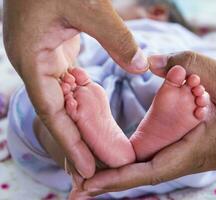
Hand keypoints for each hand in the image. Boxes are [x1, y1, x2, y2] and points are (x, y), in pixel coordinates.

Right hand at [3, 0, 147, 177]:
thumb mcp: (87, 5)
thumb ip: (115, 36)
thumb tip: (140, 65)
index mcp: (34, 60)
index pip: (54, 113)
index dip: (70, 143)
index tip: (89, 168)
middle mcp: (37, 66)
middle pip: (58, 115)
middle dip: (74, 144)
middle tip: (92, 174)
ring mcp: (45, 60)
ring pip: (64, 103)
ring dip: (78, 128)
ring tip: (94, 154)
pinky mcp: (57, 53)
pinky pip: (70, 86)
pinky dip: (81, 105)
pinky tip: (93, 120)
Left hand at [80, 52, 215, 194]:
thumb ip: (189, 65)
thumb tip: (150, 62)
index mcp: (195, 150)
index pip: (147, 171)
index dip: (115, 179)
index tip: (87, 186)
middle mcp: (189, 156)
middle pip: (141, 172)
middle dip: (110, 177)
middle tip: (77, 179)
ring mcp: (192, 151)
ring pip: (150, 163)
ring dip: (121, 167)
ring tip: (92, 167)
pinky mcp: (196, 142)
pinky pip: (162, 151)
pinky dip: (139, 153)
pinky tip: (126, 151)